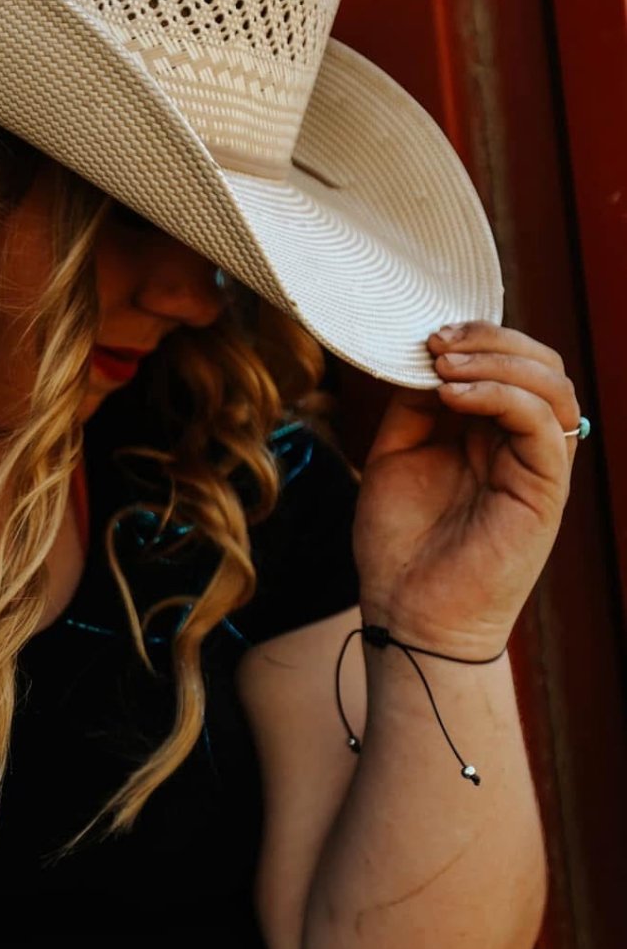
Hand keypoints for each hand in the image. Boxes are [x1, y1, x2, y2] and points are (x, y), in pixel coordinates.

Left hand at [352, 321, 581, 655]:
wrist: (406, 613)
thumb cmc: (400, 545)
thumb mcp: (395, 455)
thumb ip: (414, 405)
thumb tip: (426, 357)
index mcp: (490, 433)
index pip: (510, 361)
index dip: (477, 335)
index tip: (427, 334)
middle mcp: (521, 445)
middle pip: (541, 363)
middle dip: (492, 338)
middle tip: (440, 341)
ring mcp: (537, 467)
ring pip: (554, 385)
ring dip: (501, 360)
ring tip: (446, 366)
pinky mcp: (545, 491)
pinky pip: (546, 425)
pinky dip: (503, 395)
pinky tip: (455, 395)